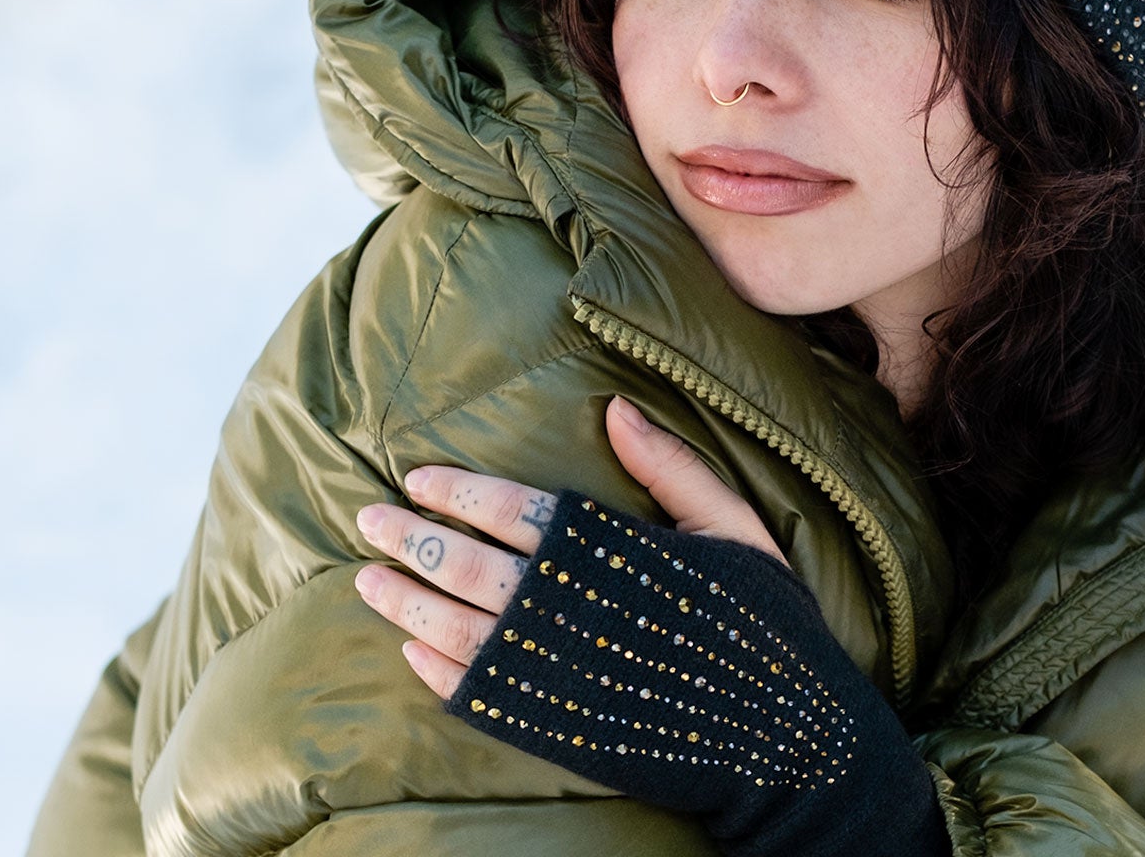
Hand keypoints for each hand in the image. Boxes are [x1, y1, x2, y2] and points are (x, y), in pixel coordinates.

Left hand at [353, 395, 785, 697]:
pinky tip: (410, 651)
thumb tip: (614, 407)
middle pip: (467, 564)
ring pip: (455, 627)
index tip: (415, 477)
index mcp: (609, 552)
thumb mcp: (732, 526)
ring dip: (404, 600)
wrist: (780, 735)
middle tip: (366, 520)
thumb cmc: (761, 620)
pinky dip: (434, 670)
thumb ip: (671, 467)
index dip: (458, 491)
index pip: (513, 508)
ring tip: (364, 580)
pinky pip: (475, 693)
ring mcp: (553, 669)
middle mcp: (569, 607)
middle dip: (409, 539)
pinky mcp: (551, 723)